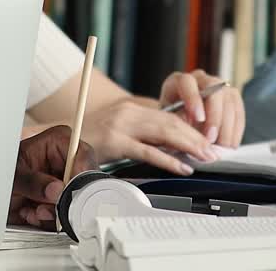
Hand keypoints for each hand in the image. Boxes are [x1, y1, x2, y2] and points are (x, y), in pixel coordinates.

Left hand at [9, 126, 96, 229]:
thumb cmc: (2, 172)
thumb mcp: (14, 175)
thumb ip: (34, 182)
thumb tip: (56, 190)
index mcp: (59, 141)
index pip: (83, 155)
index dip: (79, 176)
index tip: (67, 193)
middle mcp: (67, 161)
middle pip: (84, 182)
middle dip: (62, 201)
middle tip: (43, 209)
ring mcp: (67, 182)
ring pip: (77, 202)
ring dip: (53, 213)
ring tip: (32, 211)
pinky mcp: (64, 200)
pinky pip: (68, 215)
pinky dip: (50, 220)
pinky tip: (34, 214)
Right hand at [80, 71, 244, 176]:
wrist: (63, 140)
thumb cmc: (92, 139)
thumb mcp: (121, 131)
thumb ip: (143, 135)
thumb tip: (173, 146)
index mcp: (133, 109)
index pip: (169, 116)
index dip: (191, 128)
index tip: (207, 141)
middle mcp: (129, 113)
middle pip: (170, 122)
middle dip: (195, 137)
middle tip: (212, 151)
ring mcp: (121, 126)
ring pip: (163, 133)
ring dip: (188, 146)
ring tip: (203, 157)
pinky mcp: (114, 142)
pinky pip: (147, 151)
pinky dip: (168, 159)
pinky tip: (181, 166)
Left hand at [159, 70, 244, 148]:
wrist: (184, 121)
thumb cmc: (174, 120)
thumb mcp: (170, 122)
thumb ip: (179, 124)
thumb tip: (193, 134)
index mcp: (179, 81)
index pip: (187, 82)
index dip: (194, 99)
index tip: (198, 119)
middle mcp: (201, 79)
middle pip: (214, 91)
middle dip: (215, 117)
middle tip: (211, 139)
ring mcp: (219, 86)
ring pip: (229, 102)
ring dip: (227, 127)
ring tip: (220, 147)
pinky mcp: (232, 97)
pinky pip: (239, 112)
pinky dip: (236, 130)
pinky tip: (230, 145)